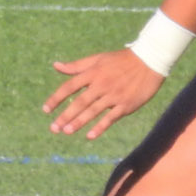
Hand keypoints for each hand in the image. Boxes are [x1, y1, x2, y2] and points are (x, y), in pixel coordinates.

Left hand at [43, 48, 164, 139]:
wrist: (149, 61)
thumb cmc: (121, 60)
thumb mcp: (98, 59)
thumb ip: (76, 66)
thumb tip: (56, 66)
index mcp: (93, 73)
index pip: (69, 87)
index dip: (56, 99)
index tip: (45, 110)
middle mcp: (101, 85)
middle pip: (79, 102)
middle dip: (65, 116)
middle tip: (53, 128)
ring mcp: (114, 96)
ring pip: (93, 111)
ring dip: (79, 122)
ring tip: (66, 131)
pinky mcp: (126, 105)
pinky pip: (111, 118)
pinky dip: (100, 127)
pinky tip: (90, 136)